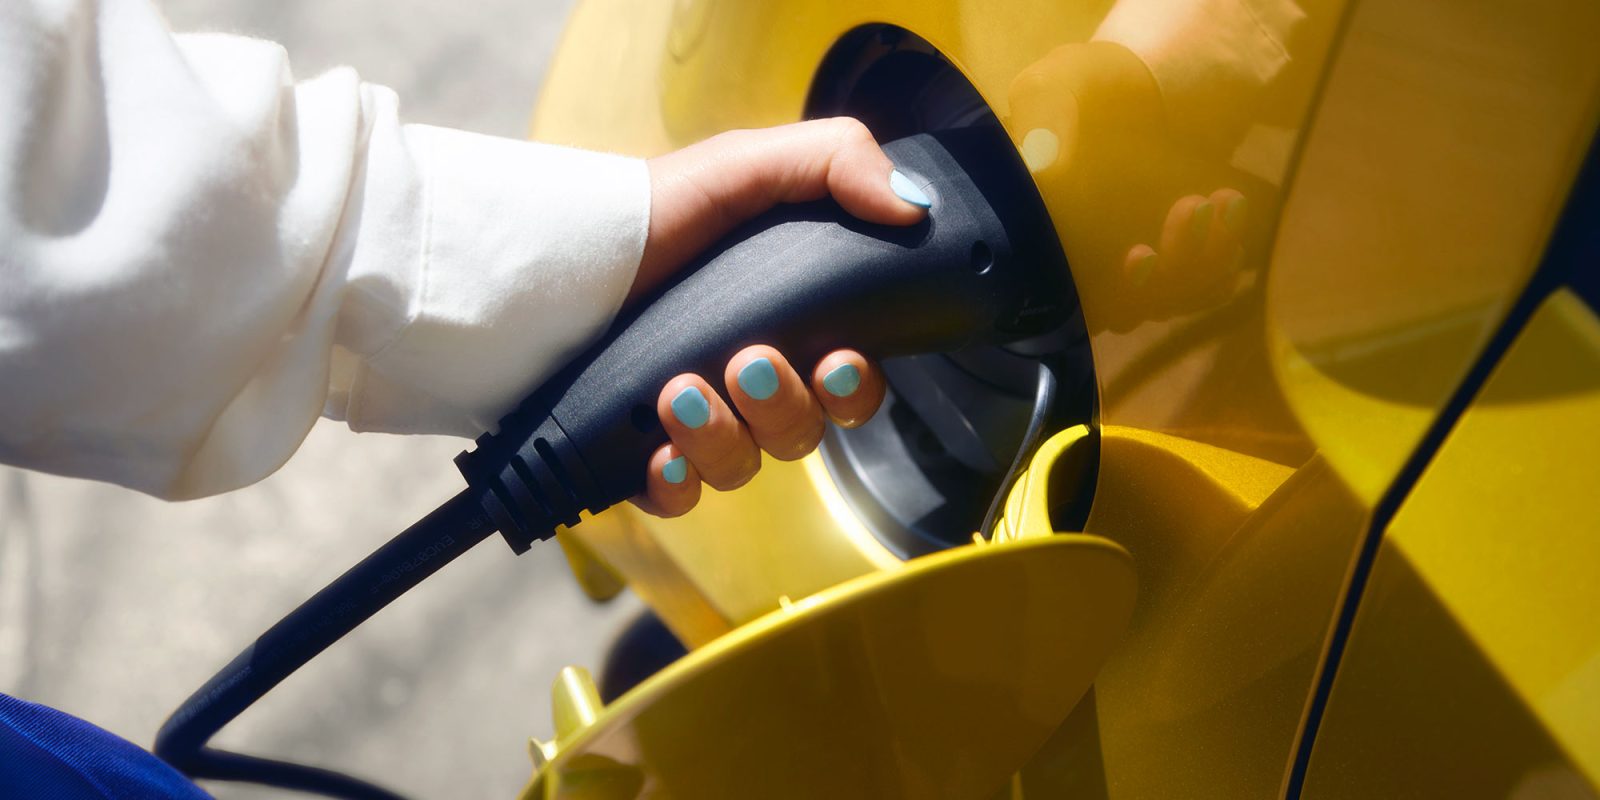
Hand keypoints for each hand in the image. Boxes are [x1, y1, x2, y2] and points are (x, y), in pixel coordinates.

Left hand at [627, 118, 924, 516]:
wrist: (542, 258)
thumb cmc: (645, 214)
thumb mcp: (741, 166)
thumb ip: (835, 163)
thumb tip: (915, 203)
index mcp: (784, 326)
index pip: (851, 386)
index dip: (855, 388)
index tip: (838, 363)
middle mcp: (744, 382)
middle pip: (803, 433)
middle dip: (784, 406)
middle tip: (747, 364)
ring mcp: (692, 425)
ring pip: (744, 467)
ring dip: (723, 435)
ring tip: (678, 391)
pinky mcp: (637, 459)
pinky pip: (679, 498)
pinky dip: (676, 484)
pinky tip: (659, 455)